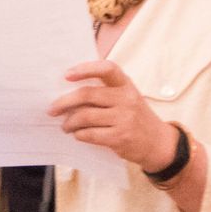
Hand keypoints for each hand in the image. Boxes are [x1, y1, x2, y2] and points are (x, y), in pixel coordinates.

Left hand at [47, 60, 175, 171]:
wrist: (158, 143)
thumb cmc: (134, 117)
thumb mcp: (126, 97)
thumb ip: (105, 91)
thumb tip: (67, 90)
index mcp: (126, 85)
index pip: (107, 68)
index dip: (85, 69)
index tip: (66, 75)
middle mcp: (126, 99)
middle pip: (88, 95)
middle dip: (64, 102)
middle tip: (52, 109)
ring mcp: (125, 118)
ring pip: (86, 116)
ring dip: (69, 122)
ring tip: (65, 125)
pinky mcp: (121, 137)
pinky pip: (90, 134)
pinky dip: (79, 134)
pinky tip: (77, 134)